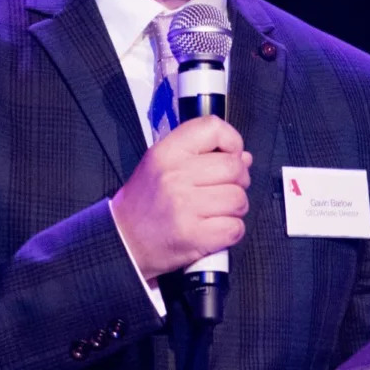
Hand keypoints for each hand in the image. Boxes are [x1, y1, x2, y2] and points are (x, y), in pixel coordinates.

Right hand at [109, 115, 251, 279]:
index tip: (230, 154)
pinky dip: (232, 230)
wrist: (124, 241)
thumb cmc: (146, 203)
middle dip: (239, 180)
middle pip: (234, 167)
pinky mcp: (194, 236)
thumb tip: (245, 157)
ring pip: (238, 199)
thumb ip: (201, 155)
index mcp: (166, 153)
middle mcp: (175, 176)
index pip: (213, 128)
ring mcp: (185, 207)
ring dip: (236, 208)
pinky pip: (235, 227)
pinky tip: (216, 228)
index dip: (232, 141)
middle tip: (225, 189)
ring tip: (218, 211)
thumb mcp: (161, 165)